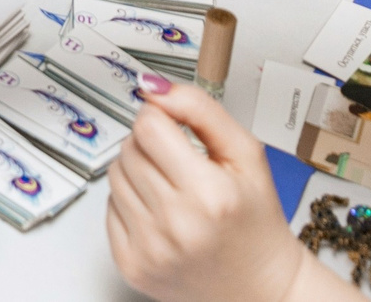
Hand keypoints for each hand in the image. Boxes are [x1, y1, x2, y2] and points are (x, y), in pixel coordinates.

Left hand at [107, 83, 327, 301]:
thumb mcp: (246, 154)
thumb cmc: (255, 220)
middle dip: (152, 146)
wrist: (260, 286)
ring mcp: (149, 250)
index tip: (175, 127)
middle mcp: (176, 225)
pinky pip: (110, 208)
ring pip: (115, 175)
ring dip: (139, 172)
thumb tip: (154, 87)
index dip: (161, 118)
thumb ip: (201, 110)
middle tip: (181, 164)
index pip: (148, 127)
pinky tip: (161, 214)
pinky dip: (130, 203)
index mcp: (209, 194)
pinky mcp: (131, 266)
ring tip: (172, 189)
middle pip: (129, 149)